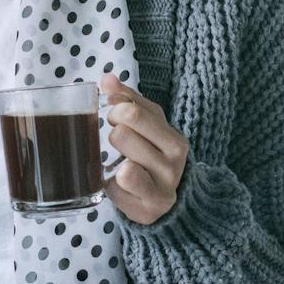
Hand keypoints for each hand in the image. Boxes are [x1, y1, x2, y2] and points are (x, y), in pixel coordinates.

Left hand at [101, 72, 188, 224]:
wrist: (164, 202)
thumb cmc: (150, 158)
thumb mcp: (146, 127)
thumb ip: (128, 100)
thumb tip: (107, 78)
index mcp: (174, 137)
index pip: (133, 109)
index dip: (116, 110)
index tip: (117, 116)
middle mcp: (175, 159)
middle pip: (124, 132)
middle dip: (113, 133)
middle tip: (118, 140)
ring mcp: (165, 183)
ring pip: (124, 160)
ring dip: (113, 160)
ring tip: (123, 162)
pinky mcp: (151, 205)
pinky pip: (121, 186)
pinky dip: (113, 183)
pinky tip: (120, 184)